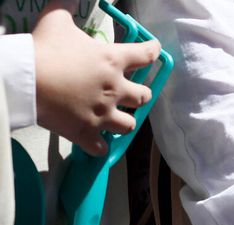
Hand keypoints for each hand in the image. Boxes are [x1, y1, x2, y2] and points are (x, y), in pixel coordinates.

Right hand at [32, 0, 159, 155]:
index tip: (155, 51)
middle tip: (133, 93)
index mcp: (112, 61)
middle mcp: (115, 90)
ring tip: (116, 119)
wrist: (25, 80)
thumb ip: (66, 6)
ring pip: (128, 126)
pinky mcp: (86, 133)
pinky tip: (96, 143)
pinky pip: (101, 148)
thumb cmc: (43, 48)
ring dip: (124, 122)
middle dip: (141, 95)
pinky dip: (99, 146)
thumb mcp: (56, 20)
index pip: (145, 55)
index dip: (153, 51)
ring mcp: (102, 115)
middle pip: (143, 97)